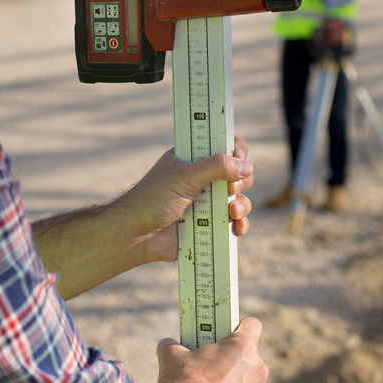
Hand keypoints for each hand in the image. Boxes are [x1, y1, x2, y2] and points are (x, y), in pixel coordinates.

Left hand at [114, 136, 253, 264]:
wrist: (136, 235)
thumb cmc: (153, 199)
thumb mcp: (184, 176)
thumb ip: (216, 167)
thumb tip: (247, 166)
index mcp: (192, 159)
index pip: (222, 146)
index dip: (236, 150)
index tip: (240, 157)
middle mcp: (201, 179)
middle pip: (236, 173)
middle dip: (241, 181)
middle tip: (231, 189)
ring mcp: (206, 202)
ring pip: (238, 199)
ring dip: (242, 205)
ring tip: (232, 212)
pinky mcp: (208, 224)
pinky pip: (233, 222)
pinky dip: (240, 224)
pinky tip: (237, 228)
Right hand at [155, 317, 268, 382]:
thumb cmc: (181, 382)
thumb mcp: (171, 355)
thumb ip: (174, 345)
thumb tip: (167, 344)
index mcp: (241, 347)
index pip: (253, 325)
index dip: (241, 327)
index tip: (229, 333)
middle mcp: (257, 370)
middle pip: (252, 358)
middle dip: (236, 360)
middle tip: (215, 365)